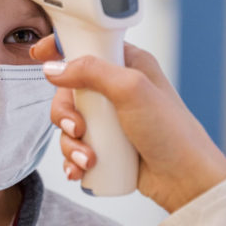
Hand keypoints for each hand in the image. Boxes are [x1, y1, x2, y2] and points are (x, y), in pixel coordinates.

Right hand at [31, 36, 225, 211]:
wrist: (185, 179)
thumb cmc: (172, 132)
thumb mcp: (132, 89)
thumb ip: (91, 72)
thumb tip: (54, 68)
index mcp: (127, 64)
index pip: (86, 46)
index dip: (61, 48)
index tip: (39, 55)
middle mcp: (116, 89)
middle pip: (68, 90)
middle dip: (65, 113)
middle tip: (77, 128)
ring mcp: (110, 118)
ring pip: (69, 122)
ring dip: (70, 143)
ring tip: (88, 158)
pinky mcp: (106, 144)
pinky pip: (75, 146)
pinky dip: (73, 159)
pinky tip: (82, 169)